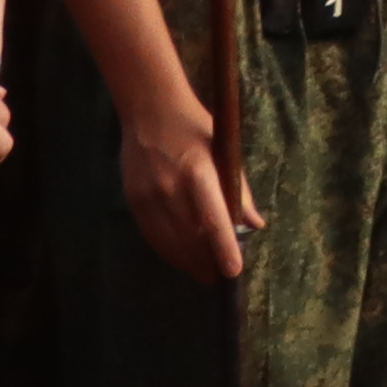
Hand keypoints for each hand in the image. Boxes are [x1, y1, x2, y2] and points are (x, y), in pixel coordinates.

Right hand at [115, 78, 256, 279]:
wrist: (149, 110)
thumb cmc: (195, 127)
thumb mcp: (224, 150)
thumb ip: (239, 188)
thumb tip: (254, 224)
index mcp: (198, 171)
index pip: (212, 218)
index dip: (223, 248)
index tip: (233, 271)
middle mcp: (170, 187)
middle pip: (189, 236)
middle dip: (206, 261)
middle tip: (221, 277)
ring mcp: (148, 195)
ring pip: (169, 241)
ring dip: (187, 261)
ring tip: (204, 274)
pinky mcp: (133, 200)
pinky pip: (152, 234)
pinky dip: (168, 250)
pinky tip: (181, 258)